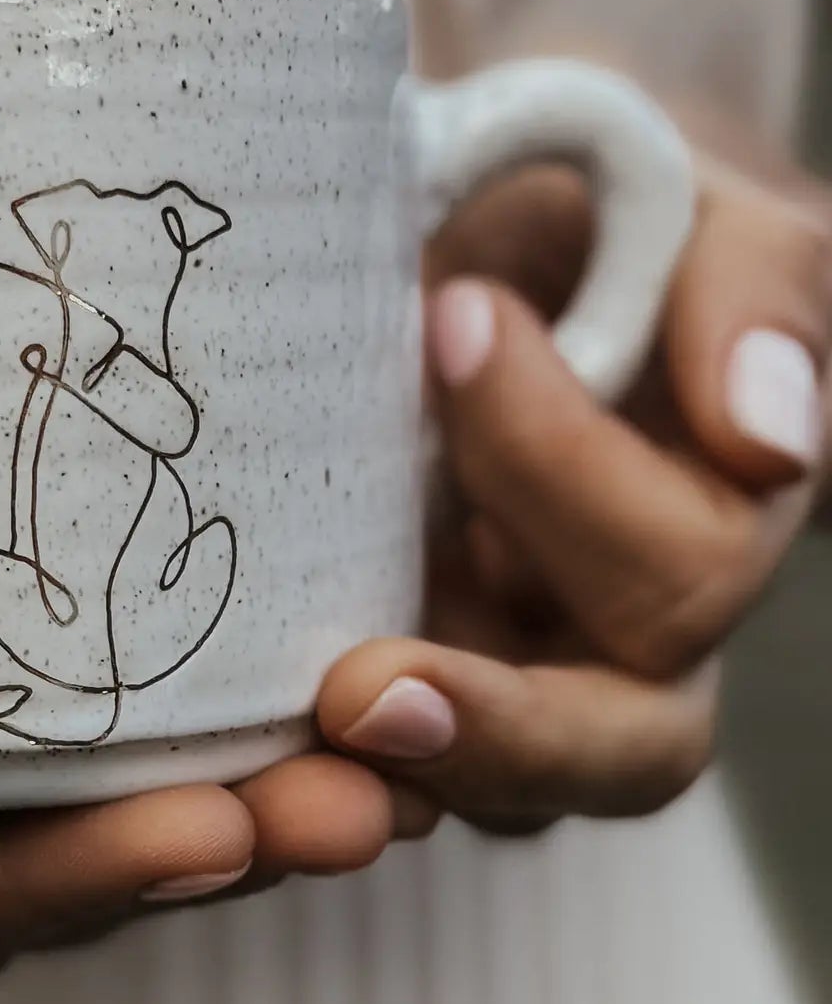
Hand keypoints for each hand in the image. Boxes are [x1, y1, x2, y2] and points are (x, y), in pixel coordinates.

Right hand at [0, 312, 412, 1003]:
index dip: (76, 888)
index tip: (214, 830)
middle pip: (53, 859)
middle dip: (212, 835)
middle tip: (356, 797)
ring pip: (93, 773)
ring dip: (245, 760)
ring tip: (382, 725)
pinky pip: (83, 663)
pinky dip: (193, 656)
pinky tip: (301, 618)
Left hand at [317, 102, 830, 833]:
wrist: (483, 252)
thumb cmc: (589, 223)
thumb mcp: (679, 211)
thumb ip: (750, 290)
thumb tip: (766, 436)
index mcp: (712, 520)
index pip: (680, 567)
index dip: (562, 468)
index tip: (452, 316)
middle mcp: (626, 627)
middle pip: (621, 747)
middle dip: (500, 728)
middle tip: (361, 692)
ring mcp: (516, 666)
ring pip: (496, 792)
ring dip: (395, 779)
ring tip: (292, 740)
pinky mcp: (409, 672)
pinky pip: (378, 768)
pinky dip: (314, 776)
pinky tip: (238, 765)